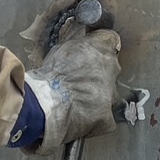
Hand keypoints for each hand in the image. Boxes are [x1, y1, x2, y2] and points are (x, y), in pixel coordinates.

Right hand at [23, 25, 122, 154]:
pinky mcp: (107, 118)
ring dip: (97, 96)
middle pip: (111, 69)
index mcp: (102, 48)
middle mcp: (113, 69)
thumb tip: (81, 46)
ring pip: (110, 94)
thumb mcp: (62, 48)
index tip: (90, 53)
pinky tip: (82, 119)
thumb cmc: (50, 74)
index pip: (110, 40)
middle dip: (99, 74)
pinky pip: (106, 119)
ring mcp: (112, 94)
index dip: (99, 48)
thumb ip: (79, 46)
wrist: (46, 102)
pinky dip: (96, 119)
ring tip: (78, 102)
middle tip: (79, 80)